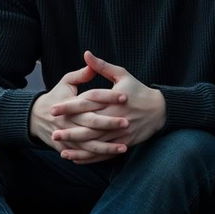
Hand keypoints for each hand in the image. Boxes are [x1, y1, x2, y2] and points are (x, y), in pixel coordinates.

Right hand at [29, 62, 128, 160]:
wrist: (35, 117)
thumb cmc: (56, 96)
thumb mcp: (66, 82)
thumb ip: (81, 74)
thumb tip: (92, 61)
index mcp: (71, 101)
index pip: (91, 98)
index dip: (108, 96)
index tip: (125, 96)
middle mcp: (69, 119)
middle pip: (91, 122)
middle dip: (109, 123)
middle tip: (126, 123)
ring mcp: (67, 135)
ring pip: (89, 143)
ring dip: (107, 147)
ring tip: (124, 147)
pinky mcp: (67, 147)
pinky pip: (84, 154)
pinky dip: (97, 156)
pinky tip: (112, 156)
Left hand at [50, 51, 165, 162]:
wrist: (160, 109)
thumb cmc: (138, 90)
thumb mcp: (122, 74)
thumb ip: (102, 66)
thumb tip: (86, 54)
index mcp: (112, 100)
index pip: (87, 103)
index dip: (69, 106)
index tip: (53, 108)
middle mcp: (115, 117)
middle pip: (89, 126)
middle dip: (71, 131)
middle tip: (53, 134)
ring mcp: (120, 132)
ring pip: (96, 142)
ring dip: (78, 147)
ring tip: (61, 149)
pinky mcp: (124, 143)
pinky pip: (105, 153)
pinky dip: (90, 158)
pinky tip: (77, 159)